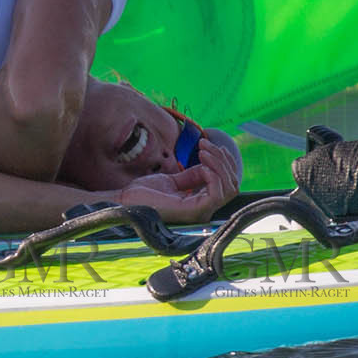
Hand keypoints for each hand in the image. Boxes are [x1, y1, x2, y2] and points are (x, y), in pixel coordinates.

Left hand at [113, 139, 239, 222]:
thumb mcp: (173, 180)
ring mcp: (201, 212)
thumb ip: (192, 176)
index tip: (205, 145)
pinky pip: (217, 193)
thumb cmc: (144, 193)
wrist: (126, 200)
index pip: (226, 184)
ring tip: (203, 150)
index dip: (222, 162)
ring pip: (229, 187)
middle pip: (232, 184)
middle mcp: (204, 210)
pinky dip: (214, 174)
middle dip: (223, 160)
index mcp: (200, 204)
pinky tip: (202, 163)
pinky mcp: (194, 211)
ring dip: (220, 164)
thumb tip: (208, 165)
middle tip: (205, 144)